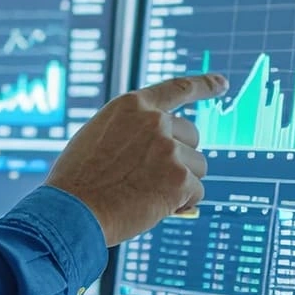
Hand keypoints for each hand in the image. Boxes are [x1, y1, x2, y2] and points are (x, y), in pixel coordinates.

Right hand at [46, 73, 228, 247]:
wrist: (73, 211)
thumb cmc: (78, 181)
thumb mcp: (98, 138)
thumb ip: (131, 133)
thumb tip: (163, 151)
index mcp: (132, 106)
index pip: (177, 88)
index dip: (204, 85)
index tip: (222, 84)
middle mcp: (154, 121)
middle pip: (193, 136)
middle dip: (182, 157)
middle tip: (154, 178)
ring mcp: (169, 149)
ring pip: (198, 167)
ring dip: (182, 183)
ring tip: (146, 195)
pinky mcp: (180, 178)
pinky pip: (196, 193)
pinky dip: (181, 205)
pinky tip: (153, 208)